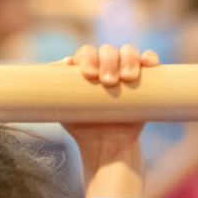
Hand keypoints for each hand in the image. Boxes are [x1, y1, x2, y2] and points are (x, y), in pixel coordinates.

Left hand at [59, 44, 156, 197]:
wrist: (106, 147)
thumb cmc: (82, 127)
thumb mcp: (62, 108)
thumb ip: (50, 91)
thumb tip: (47, 70)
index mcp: (86, 69)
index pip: (86, 52)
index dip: (87, 58)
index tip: (88, 75)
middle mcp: (105, 66)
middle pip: (107, 50)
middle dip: (107, 61)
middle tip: (107, 82)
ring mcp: (125, 71)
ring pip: (128, 51)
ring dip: (127, 59)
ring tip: (125, 79)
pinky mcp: (145, 79)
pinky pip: (148, 60)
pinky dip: (149, 58)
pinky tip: (148, 64)